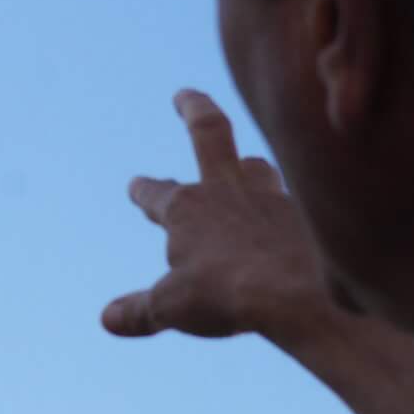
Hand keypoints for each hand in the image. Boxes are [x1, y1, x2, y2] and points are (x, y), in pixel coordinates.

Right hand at [102, 89, 328, 348]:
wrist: (299, 291)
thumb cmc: (228, 295)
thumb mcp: (174, 308)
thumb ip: (141, 311)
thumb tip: (107, 319)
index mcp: (186, 208)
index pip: (155, 193)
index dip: (143, 191)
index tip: (136, 185)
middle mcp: (225, 190)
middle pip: (208, 132)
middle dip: (193, 109)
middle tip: (184, 95)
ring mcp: (269, 197)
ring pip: (256, 166)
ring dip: (247, 165)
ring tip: (245, 165)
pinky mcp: (305, 214)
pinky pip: (293, 201)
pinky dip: (288, 207)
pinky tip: (294, 218)